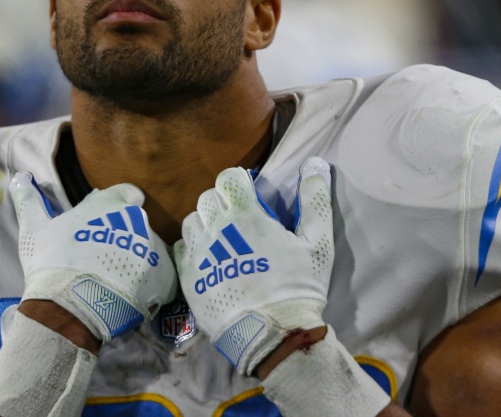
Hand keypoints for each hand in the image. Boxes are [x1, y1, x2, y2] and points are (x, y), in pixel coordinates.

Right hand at [10, 172, 177, 343]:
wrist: (69, 308)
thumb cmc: (50, 263)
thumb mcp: (34, 229)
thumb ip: (29, 200)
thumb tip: (20, 176)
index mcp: (111, 203)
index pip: (127, 194)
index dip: (117, 207)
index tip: (104, 223)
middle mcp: (138, 220)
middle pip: (136, 224)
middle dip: (123, 236)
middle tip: (102, 258)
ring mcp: (153, 248)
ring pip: (149, 249)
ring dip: (136, 260)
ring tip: (113, 280)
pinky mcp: (164, 276)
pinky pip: (161, 275)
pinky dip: (149, 283)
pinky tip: (128, 294)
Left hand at [173, 157, 334, 375]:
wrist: (273, 335)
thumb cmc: (298, 287)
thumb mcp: (318, 243)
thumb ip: (315, 200)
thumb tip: (316, 165)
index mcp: (245, 216)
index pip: (228, 177)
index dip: (239, 181)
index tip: (249, 192)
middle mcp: (216, 229)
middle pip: (208, 197)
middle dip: (224, 200)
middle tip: (241, 218)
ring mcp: (199, 253)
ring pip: (192, 220)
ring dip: (206, 222)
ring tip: (224, 238)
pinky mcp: (189, 277)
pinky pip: (182, 248)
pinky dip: (194, 246)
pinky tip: (211, 257)